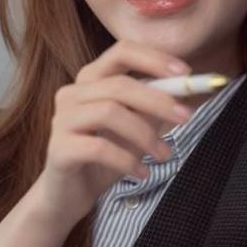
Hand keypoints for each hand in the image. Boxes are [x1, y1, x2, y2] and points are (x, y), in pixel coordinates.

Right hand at [29, 40, 191, 225]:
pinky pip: (99, 148)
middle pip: (119, 85)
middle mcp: (71, 94)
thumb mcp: (135, 129)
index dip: (154, 59)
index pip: (121, 52)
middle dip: (158, 100)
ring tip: (164, 155)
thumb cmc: (103, 158)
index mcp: (90, 81)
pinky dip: (127, 160)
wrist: (68, 194)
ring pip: (109, 113)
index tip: (185, 74)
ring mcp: (62, 120)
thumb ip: (153, 109)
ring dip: (145, 134)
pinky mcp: (59, 148)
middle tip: (186, 118)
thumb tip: (187, 95)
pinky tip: (142, 173)